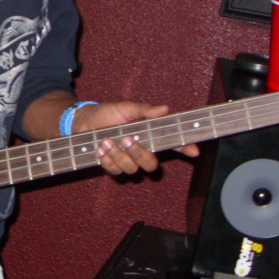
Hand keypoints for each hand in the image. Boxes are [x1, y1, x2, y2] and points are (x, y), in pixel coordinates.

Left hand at [74, 101, 200, 174]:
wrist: (84, 121)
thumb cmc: (108, 113)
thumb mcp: (126, 108)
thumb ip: (144, 110)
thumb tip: (164, 109)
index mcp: (150, 136)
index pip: (173, 143)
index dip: (185, 148)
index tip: (193, 150)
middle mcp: (142, 151)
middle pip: (151, 164)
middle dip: (139, 154)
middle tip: (126, 139)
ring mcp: (128, 161)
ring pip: (131, 169)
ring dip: (117, 155)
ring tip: (106, 140)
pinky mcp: (113, 166)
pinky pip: (115, 171)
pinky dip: (107, 160)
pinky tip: (100, 149)